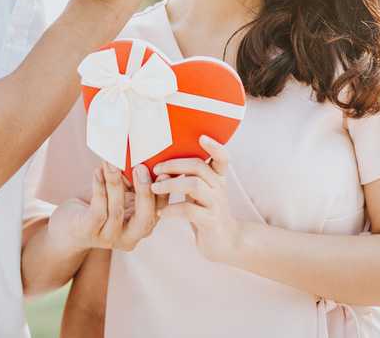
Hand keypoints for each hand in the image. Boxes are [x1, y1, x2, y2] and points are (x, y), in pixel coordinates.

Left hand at [47, 162, 165, 252]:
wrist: (69, 228)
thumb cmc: (99, 206)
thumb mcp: (121, 196)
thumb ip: (133, 184)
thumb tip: (140, 158)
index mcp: (142, 227)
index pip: (159, 211)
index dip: (163, 193)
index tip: (163, 171)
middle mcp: (129, 237)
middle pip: (145, 219)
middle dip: (144, 192)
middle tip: (140, 168)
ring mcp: (108, 237)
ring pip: (117, 211)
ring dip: (115, 183)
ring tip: (112, 163)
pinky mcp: (89, 232)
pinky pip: (98, 210)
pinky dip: (99, 188)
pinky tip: (97, 172)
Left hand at [153, 136, 239, 262]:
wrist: (225, 242)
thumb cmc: (206, 211)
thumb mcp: (201, 191)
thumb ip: (191, 175)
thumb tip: (162, 159)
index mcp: (217, 178)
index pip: (222, 157)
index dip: (214, 146)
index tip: (201, 136)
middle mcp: (219, 187)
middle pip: (199, 166)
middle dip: (174, 164)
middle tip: (155, 168)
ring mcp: (216, 204)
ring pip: (194, 185)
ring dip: (170, 184)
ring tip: (154, 188)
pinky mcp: (210, 221)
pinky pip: (189, 210)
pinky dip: (172, 209)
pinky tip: (161, 212)